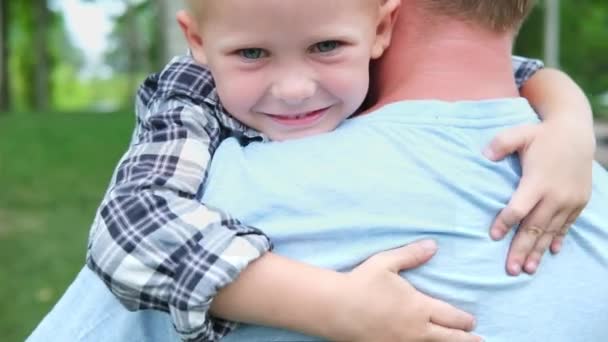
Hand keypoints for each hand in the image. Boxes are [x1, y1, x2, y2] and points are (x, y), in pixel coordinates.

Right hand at [336, 240, 480, 341]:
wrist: (335, 308)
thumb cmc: (361, 283)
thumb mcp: (386, 263)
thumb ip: (412, 255)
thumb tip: (433, 245)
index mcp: (419, 307)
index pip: (451, 317)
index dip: (465, 320)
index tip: (472, 321)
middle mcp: (416, 330)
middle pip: (450, 338)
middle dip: (467, 339)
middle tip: (479, 340)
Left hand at [484, 121, 592, 275]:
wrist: (576, 132)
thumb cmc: (541, 134)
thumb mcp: (519, 133)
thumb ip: (501, 144)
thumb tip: (484, 155)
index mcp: (537, 181)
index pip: (518, 208)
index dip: (504, 222)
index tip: (493, 236)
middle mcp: (555, 195)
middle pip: (534, 227)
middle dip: (521, 249)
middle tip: (510, 269)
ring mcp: (569, 200)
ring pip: (550, 231)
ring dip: (538, 251)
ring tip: (528, 270)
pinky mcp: (579, 202)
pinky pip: (567, 225)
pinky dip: (558, 239)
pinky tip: (550, 253)